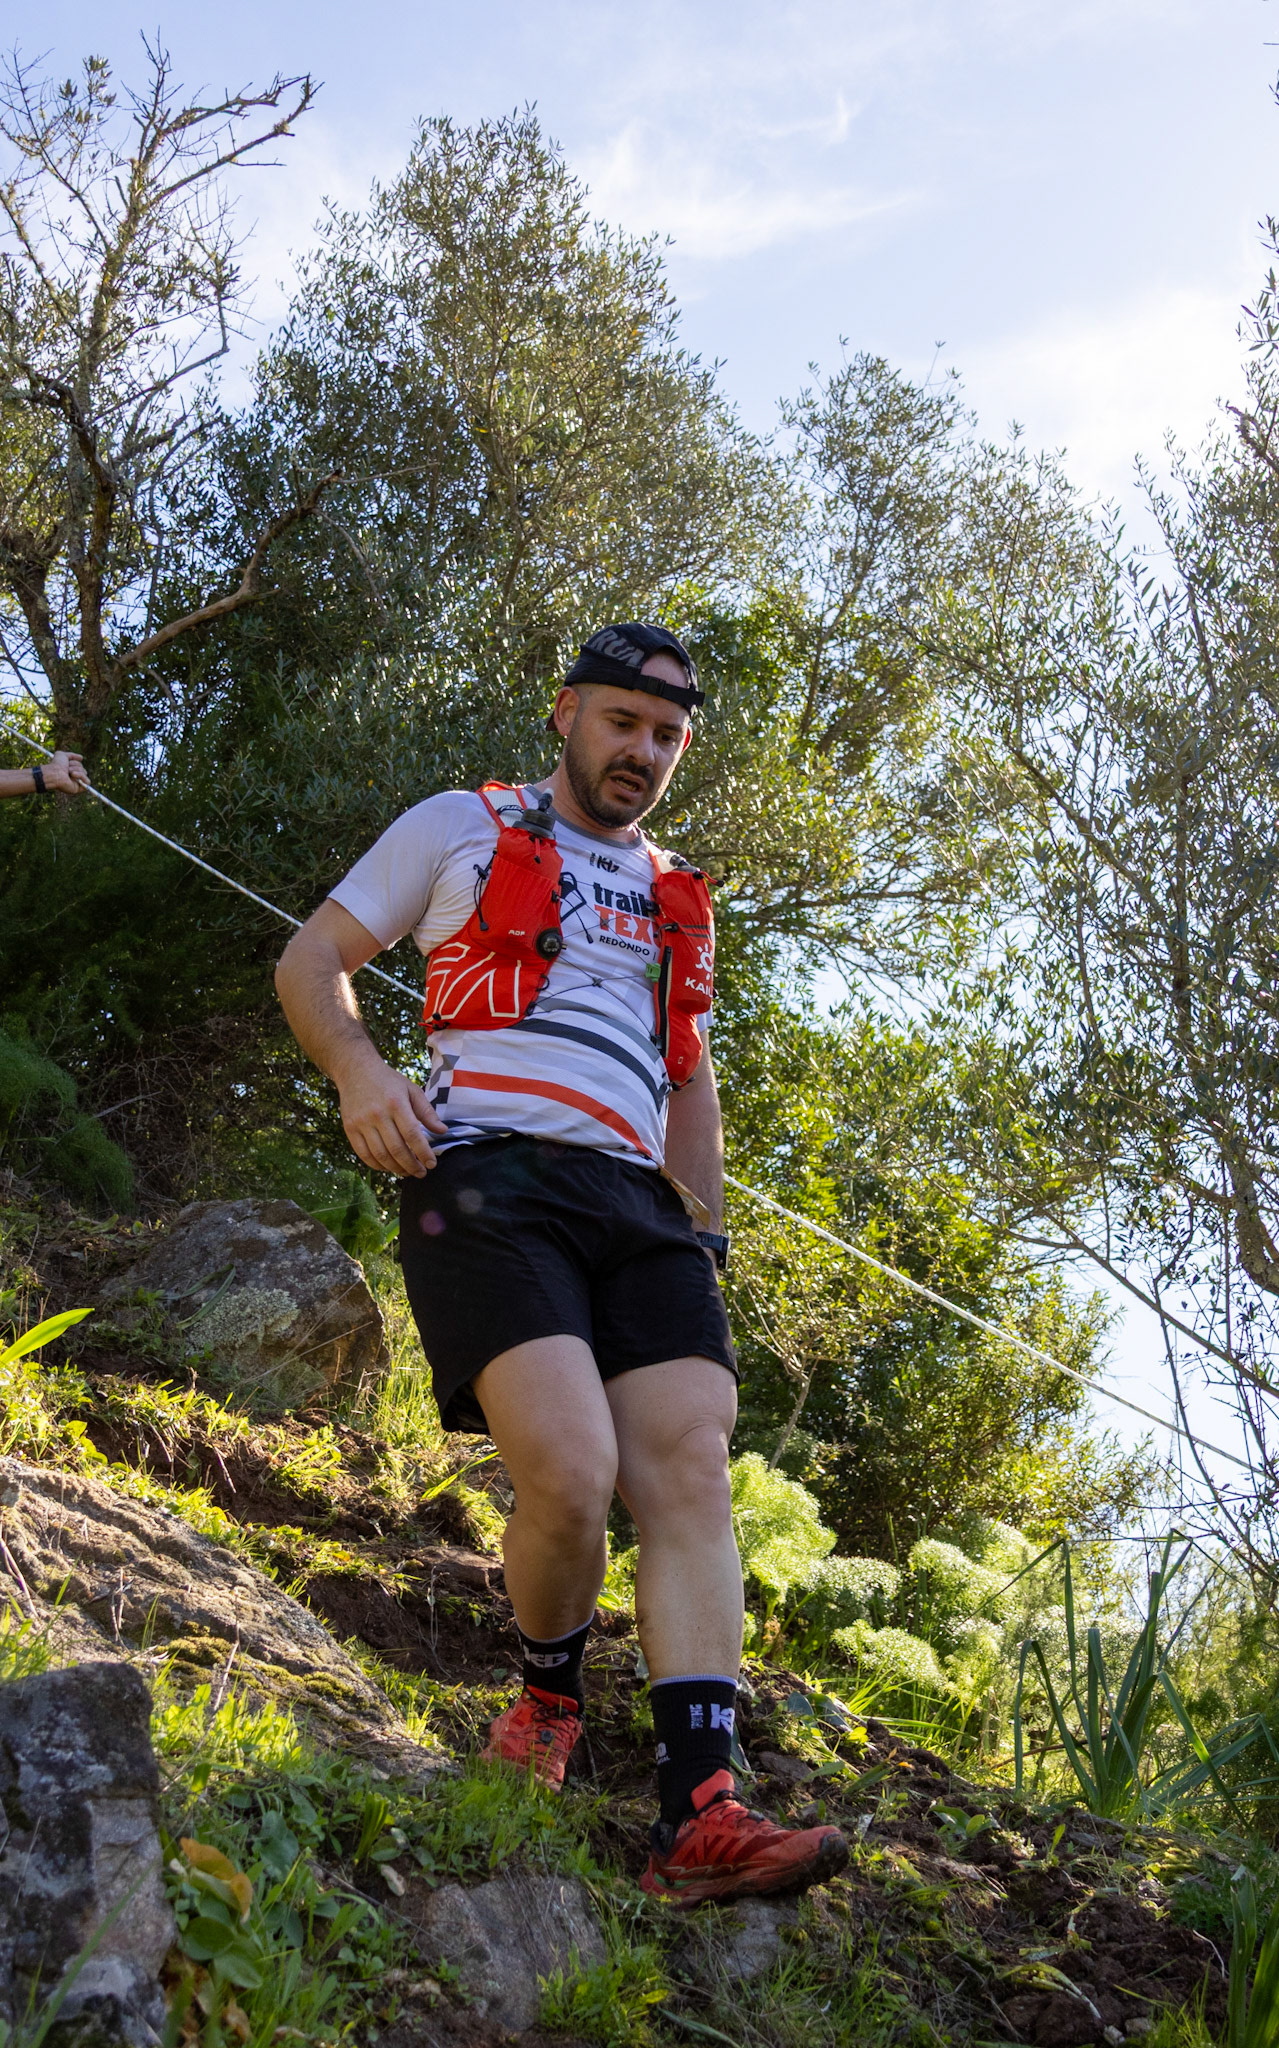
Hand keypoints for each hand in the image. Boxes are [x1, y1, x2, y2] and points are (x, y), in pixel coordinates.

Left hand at [45, 750, 89, 793]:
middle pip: (83, 769)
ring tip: (69, 773)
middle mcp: (74, 777)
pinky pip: (88, 782)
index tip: (68, 762)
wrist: (54, 773)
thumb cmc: (56, 764)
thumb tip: (81, 758)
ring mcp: (76, 783)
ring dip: (77, 770)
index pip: (79, 765)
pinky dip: (82, 777)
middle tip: (67, 768)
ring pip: (85, 773)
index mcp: (70, 771)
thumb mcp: (62, 755)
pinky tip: (74, 775)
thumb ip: (72, 755)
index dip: (75, 762)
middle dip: (76, 766)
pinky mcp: (78, 788)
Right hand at [337, 1057, 448, 1176]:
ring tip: (407, 1172)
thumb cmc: (388, 1081)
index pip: (412, 1134)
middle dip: (411, 1166)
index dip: (423, 1153)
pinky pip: (364, 1154)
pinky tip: (388, 1167)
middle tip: (421, 1173)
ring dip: (396, 1168)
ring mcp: (361, 1123)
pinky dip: (377, 1165)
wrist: (355, 1071)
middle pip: (396, 1148)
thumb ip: (427, 1112)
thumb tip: (442, 1131)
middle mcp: (377, 1114)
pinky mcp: (350, 1128)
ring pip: (380, 1155)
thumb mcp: (411, 1090)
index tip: (432, 1164)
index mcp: (396, 1103)